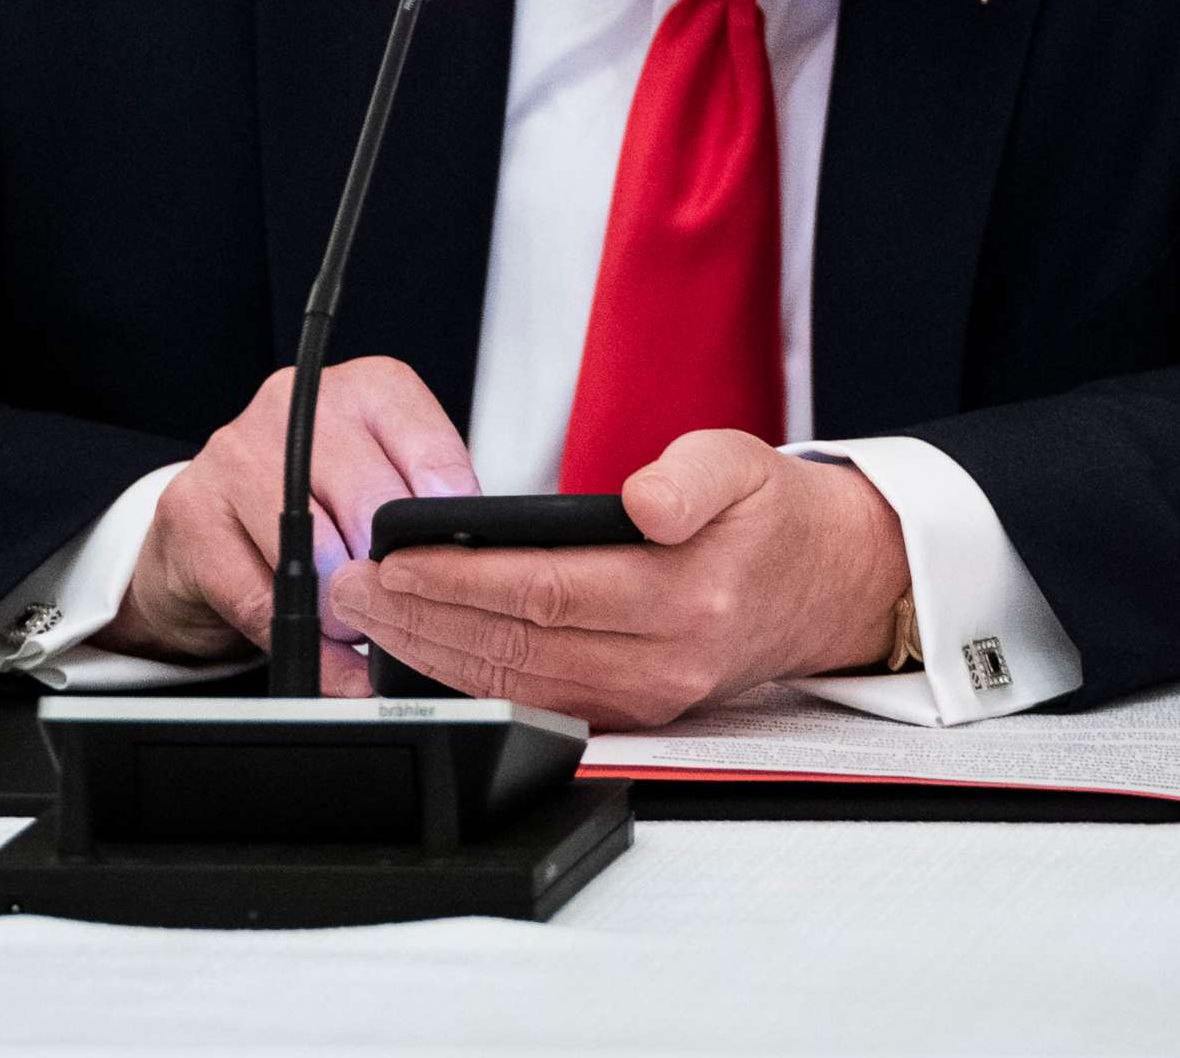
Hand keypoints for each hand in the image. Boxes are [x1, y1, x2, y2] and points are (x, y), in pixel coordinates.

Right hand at [90, 357, 477, 694]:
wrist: (206, 534)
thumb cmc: (317, 507)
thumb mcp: (382, 488)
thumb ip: (425, 510)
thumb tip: (468, 567)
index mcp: (366, 390)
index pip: (429, 447)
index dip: (446, 517)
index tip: (455, 562)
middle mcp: (300, 406)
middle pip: (371, 500)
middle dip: (393, 572)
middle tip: (403, 610)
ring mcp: (237, 450)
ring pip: (315, 547)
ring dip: (347, 607)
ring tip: (360, 628)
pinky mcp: (190, 507)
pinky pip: (262, 594)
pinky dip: (306, 642)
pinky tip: (330, 660)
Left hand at [329, 430, 909, 729]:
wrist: (824, 585)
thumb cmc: (769, 517)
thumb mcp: (743, 463)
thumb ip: (693, 476)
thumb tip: (646, 502)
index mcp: (687, 596)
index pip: (548, 590)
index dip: (462, 577)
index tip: (398, 556)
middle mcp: (664, 661)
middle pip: (518, 645)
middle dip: (424, 617)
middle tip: (356, 586)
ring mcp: (648, 699)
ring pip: (518, 684)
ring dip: (435, 654)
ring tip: (372, 616)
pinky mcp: (635, 715)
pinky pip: (538, 702)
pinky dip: (474, 680)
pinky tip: (428, 652)